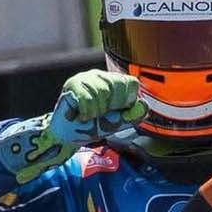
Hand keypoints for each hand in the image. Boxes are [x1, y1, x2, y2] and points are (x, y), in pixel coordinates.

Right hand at [4, 71, 145, 185]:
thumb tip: (143, 106)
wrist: (68, 135)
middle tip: (100, 115)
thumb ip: (132, 116)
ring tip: (89, 116)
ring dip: (97, 112)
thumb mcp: (116, 123)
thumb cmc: (92, 127)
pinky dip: (87, 112)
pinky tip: (82, 116)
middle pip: (118, 85)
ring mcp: (86, 78)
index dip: (127, 100)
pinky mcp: (73, 84)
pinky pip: (88, 97)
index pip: (131, 82)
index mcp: (115, 83)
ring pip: (102, 91)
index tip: (117, 111)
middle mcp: (101, 76)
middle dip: (111, 107)